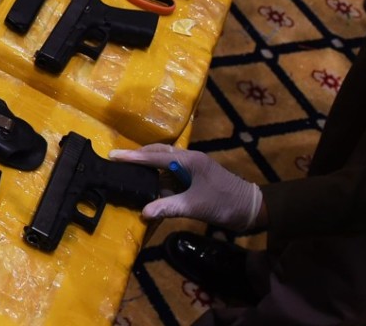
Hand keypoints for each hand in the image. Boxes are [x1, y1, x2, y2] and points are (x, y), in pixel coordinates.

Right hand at [109, 144, 262, 230]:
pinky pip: (172, 172)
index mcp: (189, 160)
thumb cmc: (224, 203)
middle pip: (158, 153)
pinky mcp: (196, 176)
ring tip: (130, 171)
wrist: (253, 208)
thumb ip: (168, 207)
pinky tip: (152, 185)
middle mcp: (190, 158)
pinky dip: (159, 176)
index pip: (154, 157)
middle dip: (138, 156)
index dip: (133, 157)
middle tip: (118, 160)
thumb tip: (144, 213)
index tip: (112, 155)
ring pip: (165, 161)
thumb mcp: (195, 207)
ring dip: (148, 166)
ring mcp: (194, 166)